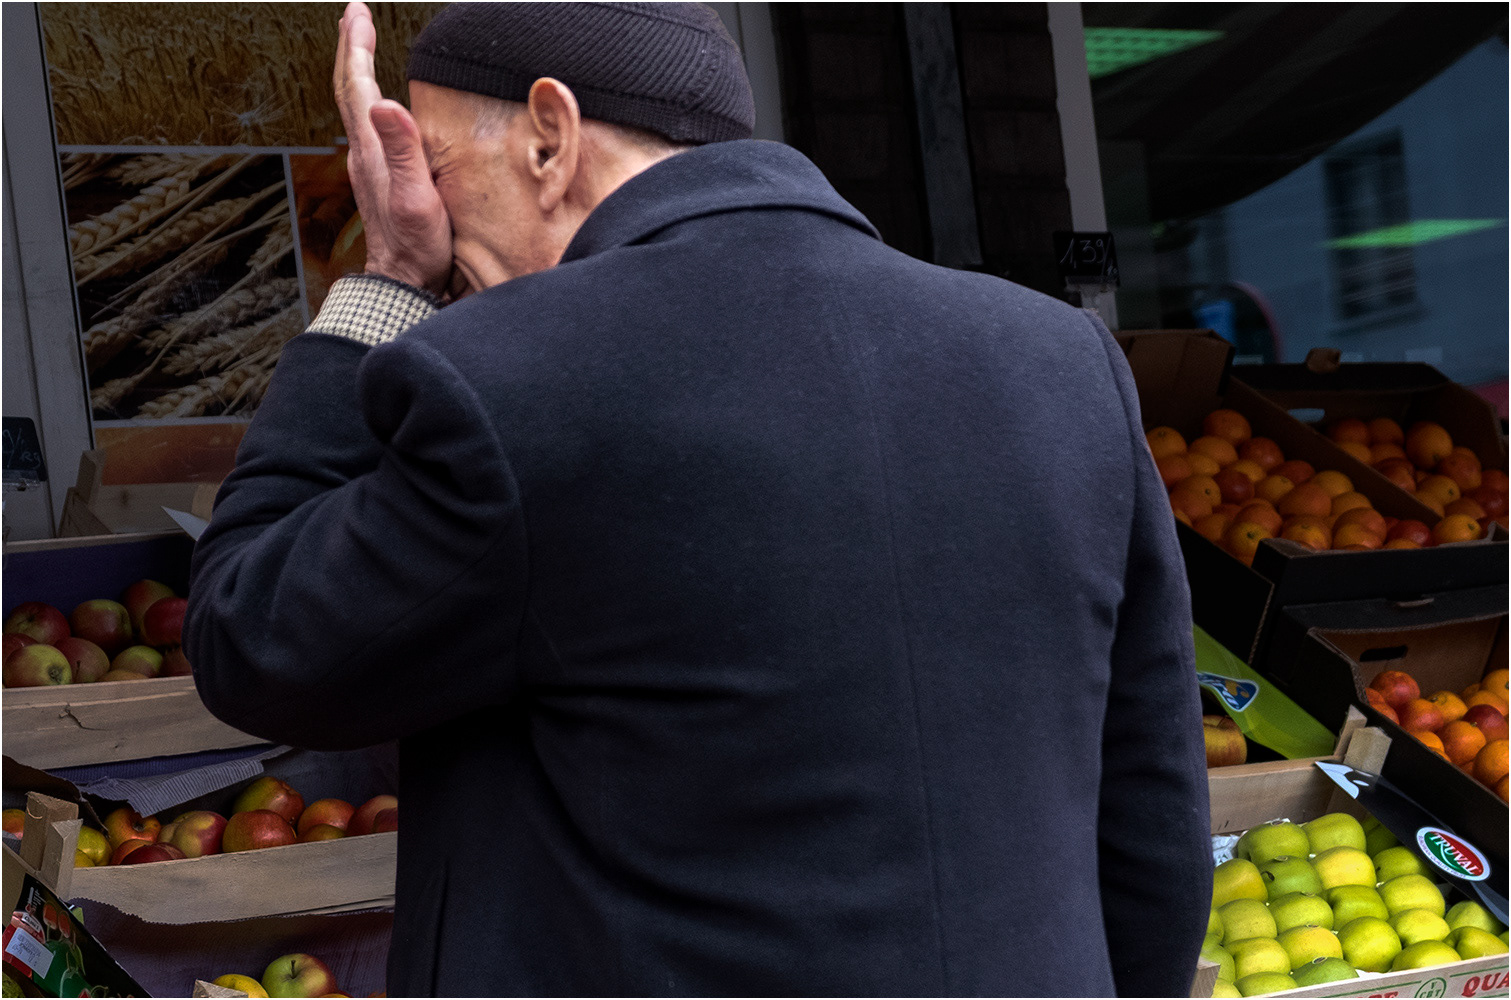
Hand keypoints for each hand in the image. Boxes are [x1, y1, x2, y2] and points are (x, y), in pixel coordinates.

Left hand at [334, 2, 452, 295]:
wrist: (406, 285)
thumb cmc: (416, 248)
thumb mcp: (415, 198)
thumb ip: (402, 151)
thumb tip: (384, 103)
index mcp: (372, 150)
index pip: (358, 86)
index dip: (357, 46)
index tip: (358, 13)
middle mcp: (365, 154)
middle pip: (352, 90)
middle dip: (353, 49)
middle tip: (355, 17)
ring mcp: (370, 168)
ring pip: (359, 107)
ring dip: (360, 73)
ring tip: (363, 50)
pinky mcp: (380, 181)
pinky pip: (371, 128)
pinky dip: (372, 102)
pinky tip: (383, 106)